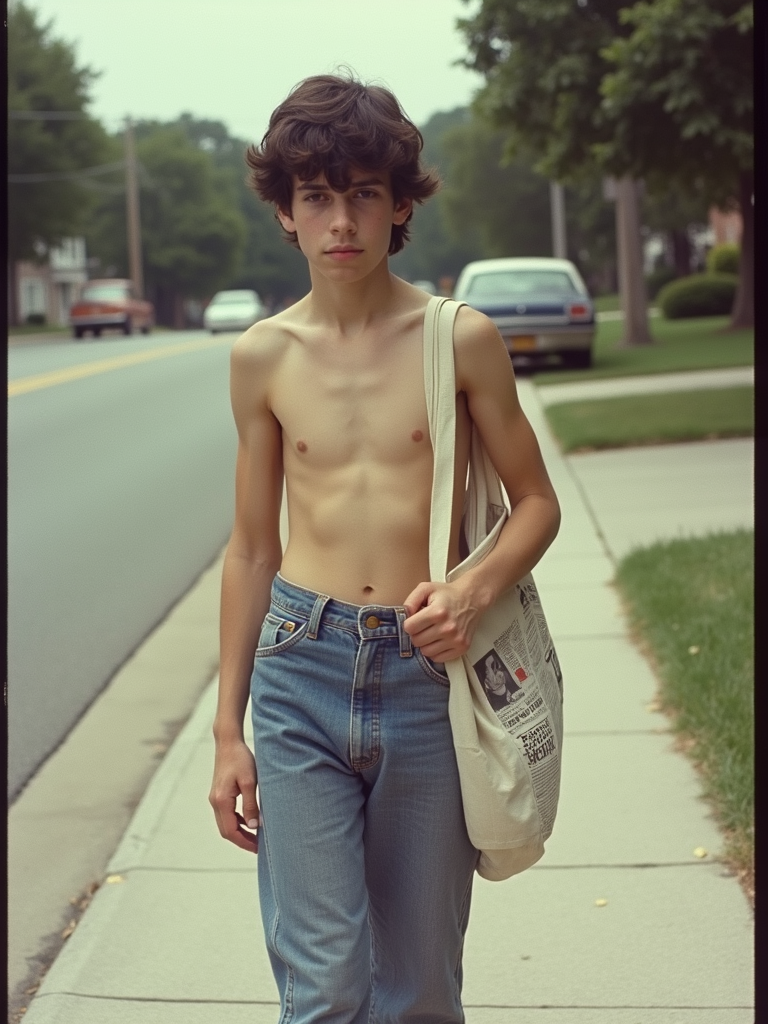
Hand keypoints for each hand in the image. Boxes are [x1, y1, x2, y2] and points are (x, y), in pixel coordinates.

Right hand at [209, 739, 259, 853]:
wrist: (228, 742)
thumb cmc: (241, 759)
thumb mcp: (250, 782)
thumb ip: (251, 805)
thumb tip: (255, 826)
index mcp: (221, 801)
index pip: (231, 831)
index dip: (244, 842)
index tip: (258, 849)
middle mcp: (215, 802)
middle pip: (226, 831)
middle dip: (242, 840)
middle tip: (259, 847)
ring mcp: (215, 798)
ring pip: (226, 823)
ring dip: (240, 832)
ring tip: (256, 836)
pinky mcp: (219, 794)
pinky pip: (227, 814)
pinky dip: (237, 821)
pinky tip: (250, 820)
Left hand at [402, 580, 480, 661]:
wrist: (471, 598)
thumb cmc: (447, 594)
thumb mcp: (426, 588)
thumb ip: (410, 600)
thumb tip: (403, 616)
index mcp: (437, 612)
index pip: (409, 628)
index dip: (409, 623)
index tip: (415, 620)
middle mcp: (448, 628)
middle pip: (416, 641)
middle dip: (416, 633)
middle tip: (424, 625)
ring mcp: (456, 639)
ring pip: (426, 652)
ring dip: (425, 643)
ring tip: (432, 632)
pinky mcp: (462, 647)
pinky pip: (438, 658)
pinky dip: (435, 651)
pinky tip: (439, 640)